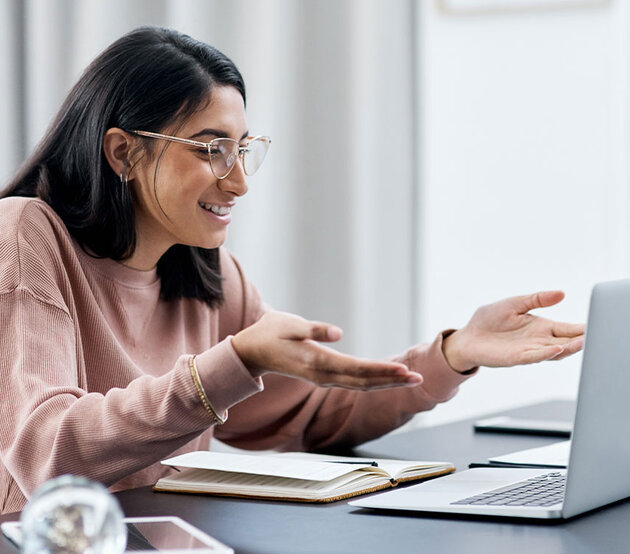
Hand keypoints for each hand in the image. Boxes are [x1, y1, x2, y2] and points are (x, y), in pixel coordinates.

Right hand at [231, 311, 422, 389]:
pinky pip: (353, 382)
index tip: (403, 369)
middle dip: (392, 380)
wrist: (251, 351)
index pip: (356, 369)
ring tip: (410, 378)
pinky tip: (386, 378)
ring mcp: (323, 379)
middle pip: (364, 381)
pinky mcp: (323, 376)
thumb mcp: (288, 324)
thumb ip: (313, 330)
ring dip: (385, 382)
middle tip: (418, 377)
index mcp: (317, 362)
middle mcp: (323, 375)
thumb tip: (339, 333)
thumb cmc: (269, 332)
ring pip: (360, 384)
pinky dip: (373, 381)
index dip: (381, 370)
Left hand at [442, 291, 584, 372]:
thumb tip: (561, 293)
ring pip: (555, 351)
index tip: (597, 324)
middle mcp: (538, 340)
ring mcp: (529, 350)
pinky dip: (546, 353)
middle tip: (596, 335)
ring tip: (582, 342)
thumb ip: (536, 299)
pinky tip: (556, 348)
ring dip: (569, 347)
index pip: (567, 328)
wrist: (468, 336)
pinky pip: (534, 356)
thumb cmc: (489, 320)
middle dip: (581, 339)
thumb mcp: (514, 303)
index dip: (582, 328)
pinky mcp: (516, 357)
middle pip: (566, 341)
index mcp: (540, 326)